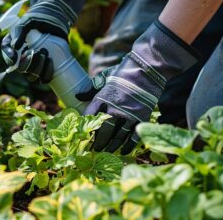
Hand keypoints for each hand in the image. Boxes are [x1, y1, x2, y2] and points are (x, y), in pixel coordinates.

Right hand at [1, 0, 86, 81]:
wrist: (58, 19)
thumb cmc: (40, 18)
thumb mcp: (28, 21)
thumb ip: (19, 31)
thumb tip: (16, 47)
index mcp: (14, 44)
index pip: (7, 53)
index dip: (8, 58)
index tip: (14, 57)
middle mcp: (23, 56)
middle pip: (21, 68)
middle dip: (29, 63)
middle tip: (38, 50)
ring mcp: (35, 62)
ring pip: (32, 75)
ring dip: (39, 68)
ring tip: (47, 54)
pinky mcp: (47, 66)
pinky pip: (44, 78)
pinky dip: (47, 74)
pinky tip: (51, 63)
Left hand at [77, 20, 198, 153]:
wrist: (145, 70)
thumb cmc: (123, 72)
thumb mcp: (104, 78)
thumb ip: (91, 89)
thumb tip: (77, 95)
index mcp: (102, 98)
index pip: (90, 118)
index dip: (86, 129)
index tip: (84, 137)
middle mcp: (114, 109)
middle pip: (103, 131)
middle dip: (98, 142)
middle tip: (94, 149)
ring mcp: (128, 115)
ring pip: (117, 137)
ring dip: (111, 146)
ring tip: (106, 151)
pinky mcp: (141, 118)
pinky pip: (133, 137)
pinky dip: (128, 146)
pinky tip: (123, 151)